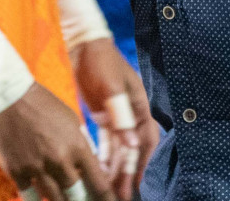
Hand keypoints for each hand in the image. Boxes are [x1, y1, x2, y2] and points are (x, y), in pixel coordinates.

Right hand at [0, 83, 114, 200]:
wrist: (8, 96)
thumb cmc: (43, 104)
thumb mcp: (71, 121)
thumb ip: (80, 145)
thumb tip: (86, 167)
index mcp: (77, 146)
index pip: (98, 182)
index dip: (106, 197)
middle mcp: (59, 160)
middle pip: (76, 195)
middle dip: (80, 200)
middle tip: (80, 198)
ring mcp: (36, 168)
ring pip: (54, 198)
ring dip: (60, 200)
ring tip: (63, 198)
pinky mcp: (16, 171)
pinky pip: (29, 196)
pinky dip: (36, 198)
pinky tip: (40, 198)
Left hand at [70, 39, 155, 197]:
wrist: (83, 44)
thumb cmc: (100, 61)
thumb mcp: (111, 87)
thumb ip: (121, 115)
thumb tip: (132, 144)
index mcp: (140, 105)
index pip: (146, 140)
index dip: (142, 163)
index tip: (136, 183)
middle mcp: (132, 114)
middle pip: (133, 149)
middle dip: (127, 172)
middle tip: (120, 195)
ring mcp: (118, 116)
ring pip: (120, 148)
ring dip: (116, 168)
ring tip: (109, 189)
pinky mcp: (104, 116)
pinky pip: (108, 142)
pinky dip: (105, 157)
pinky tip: (99, 171)